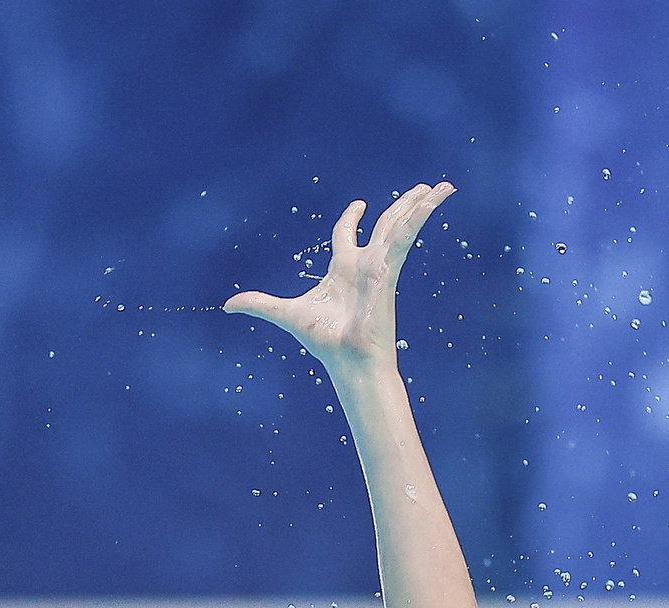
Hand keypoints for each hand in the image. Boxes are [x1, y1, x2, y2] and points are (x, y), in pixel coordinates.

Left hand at [227, 184, 453, 377]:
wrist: (348, 360)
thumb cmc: (325, 342)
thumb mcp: (284, 314)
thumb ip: (259, 304)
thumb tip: (227, 306)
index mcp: (343, 269)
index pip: (348, 235)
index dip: (352, 218)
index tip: (358, 206)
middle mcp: (366, 264)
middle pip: (386, 225)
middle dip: (401, 206)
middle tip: (420, 189)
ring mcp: (381, 264)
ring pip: (402, 225)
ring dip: (420, 205)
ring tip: (442, 186)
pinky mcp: (391, 268)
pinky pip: (407, 235)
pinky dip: (421, 216)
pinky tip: (435, 198)